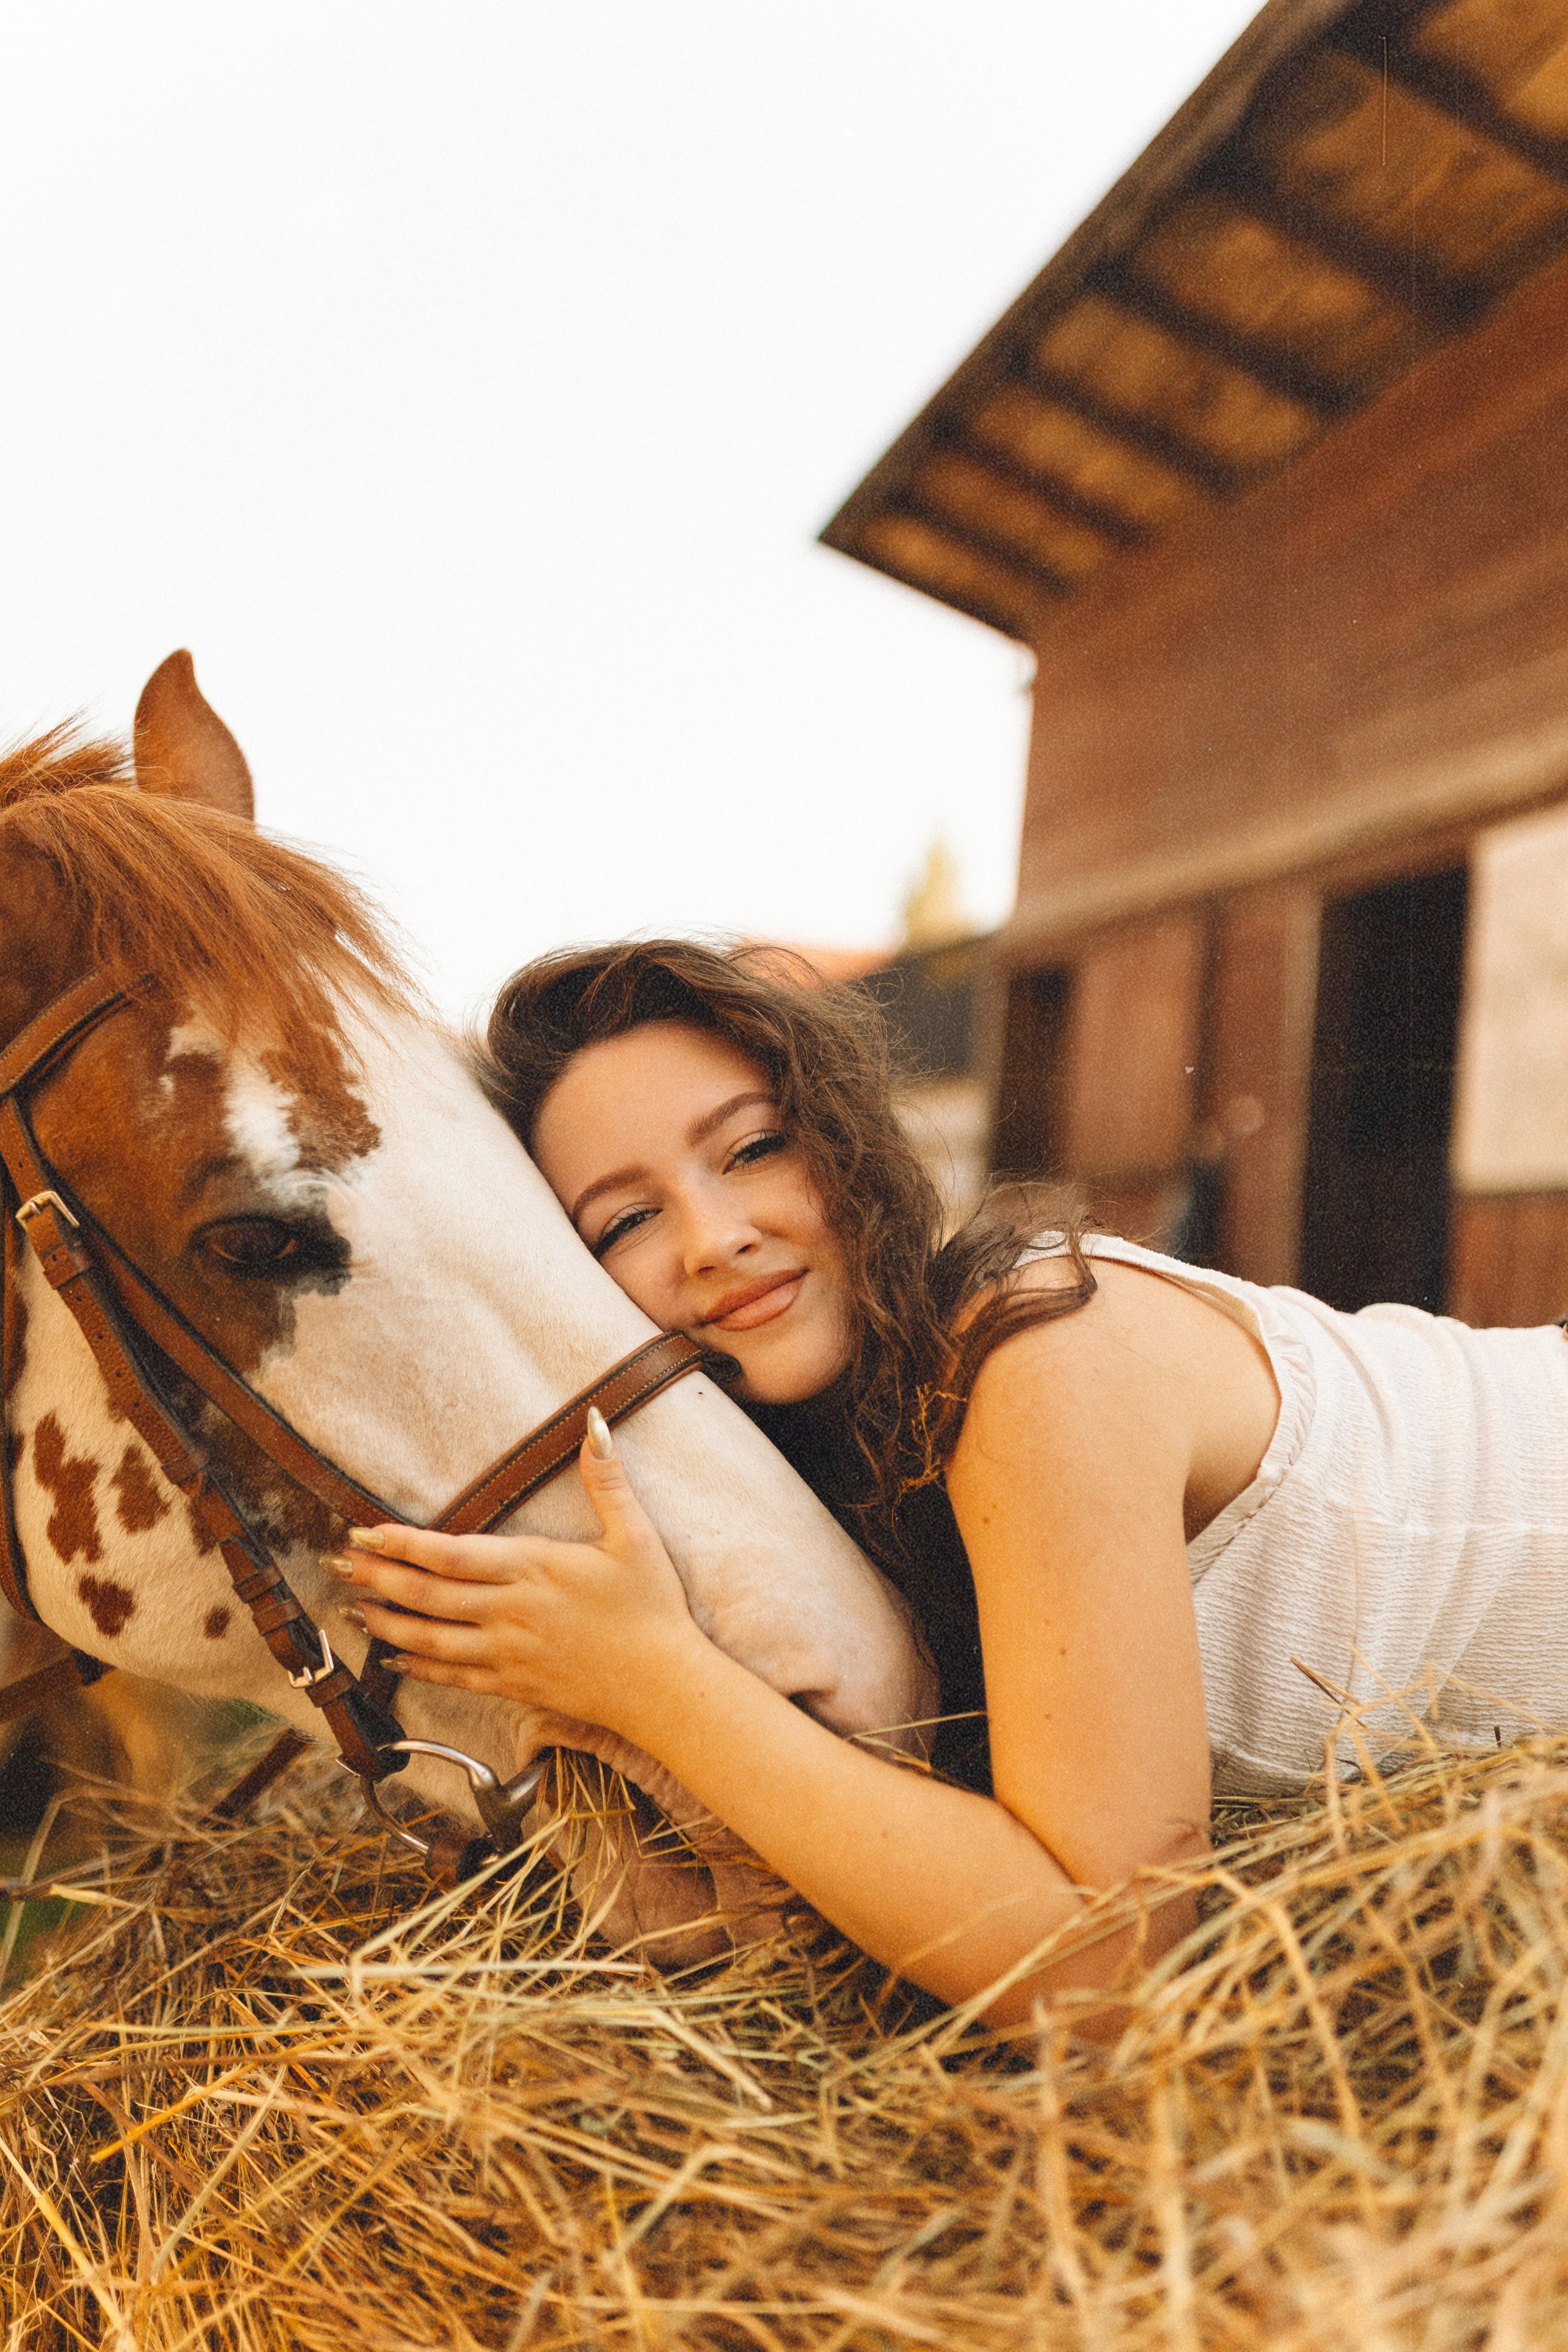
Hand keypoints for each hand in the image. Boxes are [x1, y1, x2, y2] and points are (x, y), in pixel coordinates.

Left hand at [327, 1414, 705, 1735]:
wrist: (665, 1687)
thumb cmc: (652, 1608)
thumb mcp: (635, 1535)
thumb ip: (607, 1479)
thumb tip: (595, 1422)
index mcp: (533, 1568)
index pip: (451, 1553)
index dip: (402, 1543)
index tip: (364, 1532)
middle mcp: (510, 1611)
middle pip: (428, 1595)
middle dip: (378, 1578)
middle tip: (338, 1565)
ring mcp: (508, 1653)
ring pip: (431, 1639)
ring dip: (387, 1622)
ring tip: (353, 1608)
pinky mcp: (514, 1685)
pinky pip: (454, 1676)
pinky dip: (418, 1666)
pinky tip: (395, 1658)